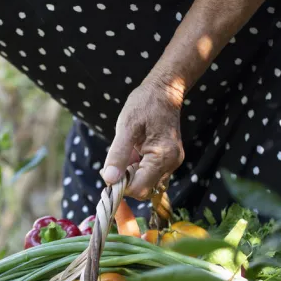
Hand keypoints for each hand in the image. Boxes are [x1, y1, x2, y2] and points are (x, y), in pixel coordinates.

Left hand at [100, 76, 185, 199]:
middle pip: (143, 189)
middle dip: (125, 180)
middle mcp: (171, 164)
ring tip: (126, 152)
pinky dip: (138, 169)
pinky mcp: (169, 160)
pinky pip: (150, 174)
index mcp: (162, 157)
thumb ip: (118, 155)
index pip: (139, 189)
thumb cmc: (144, 104)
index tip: (108, 171)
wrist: (164, 91)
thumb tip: (109, 180)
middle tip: (114, 161)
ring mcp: (172, 163)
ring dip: (131, 174)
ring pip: (146, 183)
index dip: (120, 185)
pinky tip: (133, 152)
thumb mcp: (126, 127)